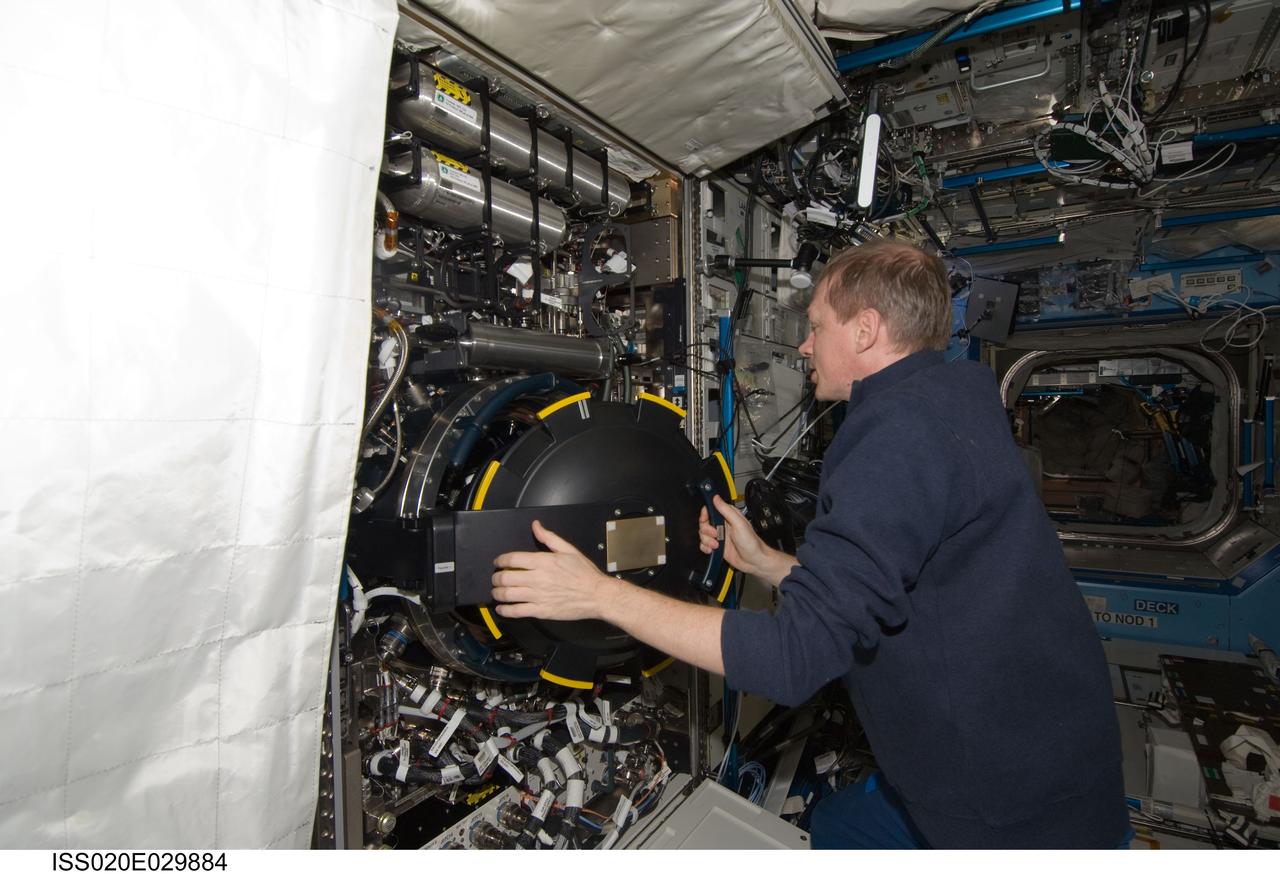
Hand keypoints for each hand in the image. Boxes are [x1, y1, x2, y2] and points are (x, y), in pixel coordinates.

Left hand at [491, 520, 617, 620]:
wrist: (597, 595)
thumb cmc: (585, 574)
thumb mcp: (569, 550)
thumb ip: (549, 537)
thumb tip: (536, 525)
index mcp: (544, 561)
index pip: (513, 559)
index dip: (501, 560)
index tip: (498, 563)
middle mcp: (539, 578)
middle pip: (506, 578)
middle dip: (496, 578)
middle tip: (496, 578)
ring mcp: (539, 596)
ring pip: (508, 595)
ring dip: (497, 593)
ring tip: (496, 592)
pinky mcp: (541, 610)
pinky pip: (517, 611)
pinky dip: (505, 610)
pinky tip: (502, 608)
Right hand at [699, 494, 783, 579]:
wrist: (754, 561)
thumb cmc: (751, 543)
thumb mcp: (739, 524)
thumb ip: (726, 510)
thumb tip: (716, 498)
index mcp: (728, 516)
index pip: (711, 510)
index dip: (705, 514)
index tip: (705, 519)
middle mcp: (723, 525)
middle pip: (704, 523)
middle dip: (706, 530)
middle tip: (715, 534)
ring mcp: (719, 536)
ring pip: (703, 534)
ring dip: (707, 540)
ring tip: (717, 544)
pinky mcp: (717, 546)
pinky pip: (704, 545)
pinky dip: (705, 548)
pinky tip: (713, 549)